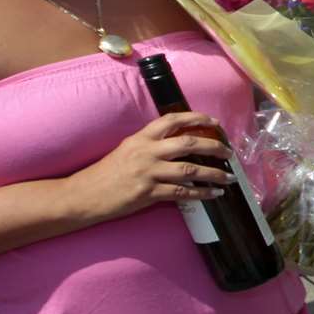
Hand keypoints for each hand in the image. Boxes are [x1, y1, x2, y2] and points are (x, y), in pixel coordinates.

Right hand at [57, 112, 234, 225]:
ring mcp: (148, 172)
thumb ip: (150, 144)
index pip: (173, 120)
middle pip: (189, 143)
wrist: (83, 195)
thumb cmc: (105, 173)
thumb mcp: (127, 149)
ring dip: (214, 173)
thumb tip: (179, 144)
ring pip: (190, 169)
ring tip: (229, 177)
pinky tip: (214, 194)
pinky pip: (182, 192)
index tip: (215, 124)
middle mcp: (147, 151)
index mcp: (141, 137)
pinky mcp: (148, 193)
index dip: (197, 119)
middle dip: (214, 147)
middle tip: (229, 152)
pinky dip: (201, 193)